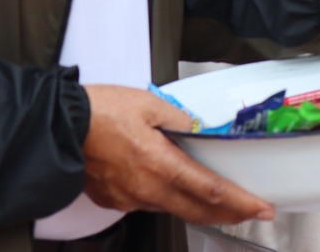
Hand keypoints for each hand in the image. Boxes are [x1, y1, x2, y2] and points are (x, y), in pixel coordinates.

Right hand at [82, 84, 272, 224]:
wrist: (57, 127)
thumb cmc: (100, 112)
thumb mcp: (151, 104)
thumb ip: (181, 120)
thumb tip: (199, 130)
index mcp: (161, 164)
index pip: (211, 191)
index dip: (241, 203)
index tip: (261, 208)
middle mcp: (147, 189)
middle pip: (197, 211)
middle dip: (229, 214)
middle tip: (250, 212)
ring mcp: (129, 199)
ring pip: (173, 208)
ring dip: (199, 207)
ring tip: (219, 199)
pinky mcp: (114, 200)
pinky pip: (148, 204)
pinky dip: (168, 199)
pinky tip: (174, 188)